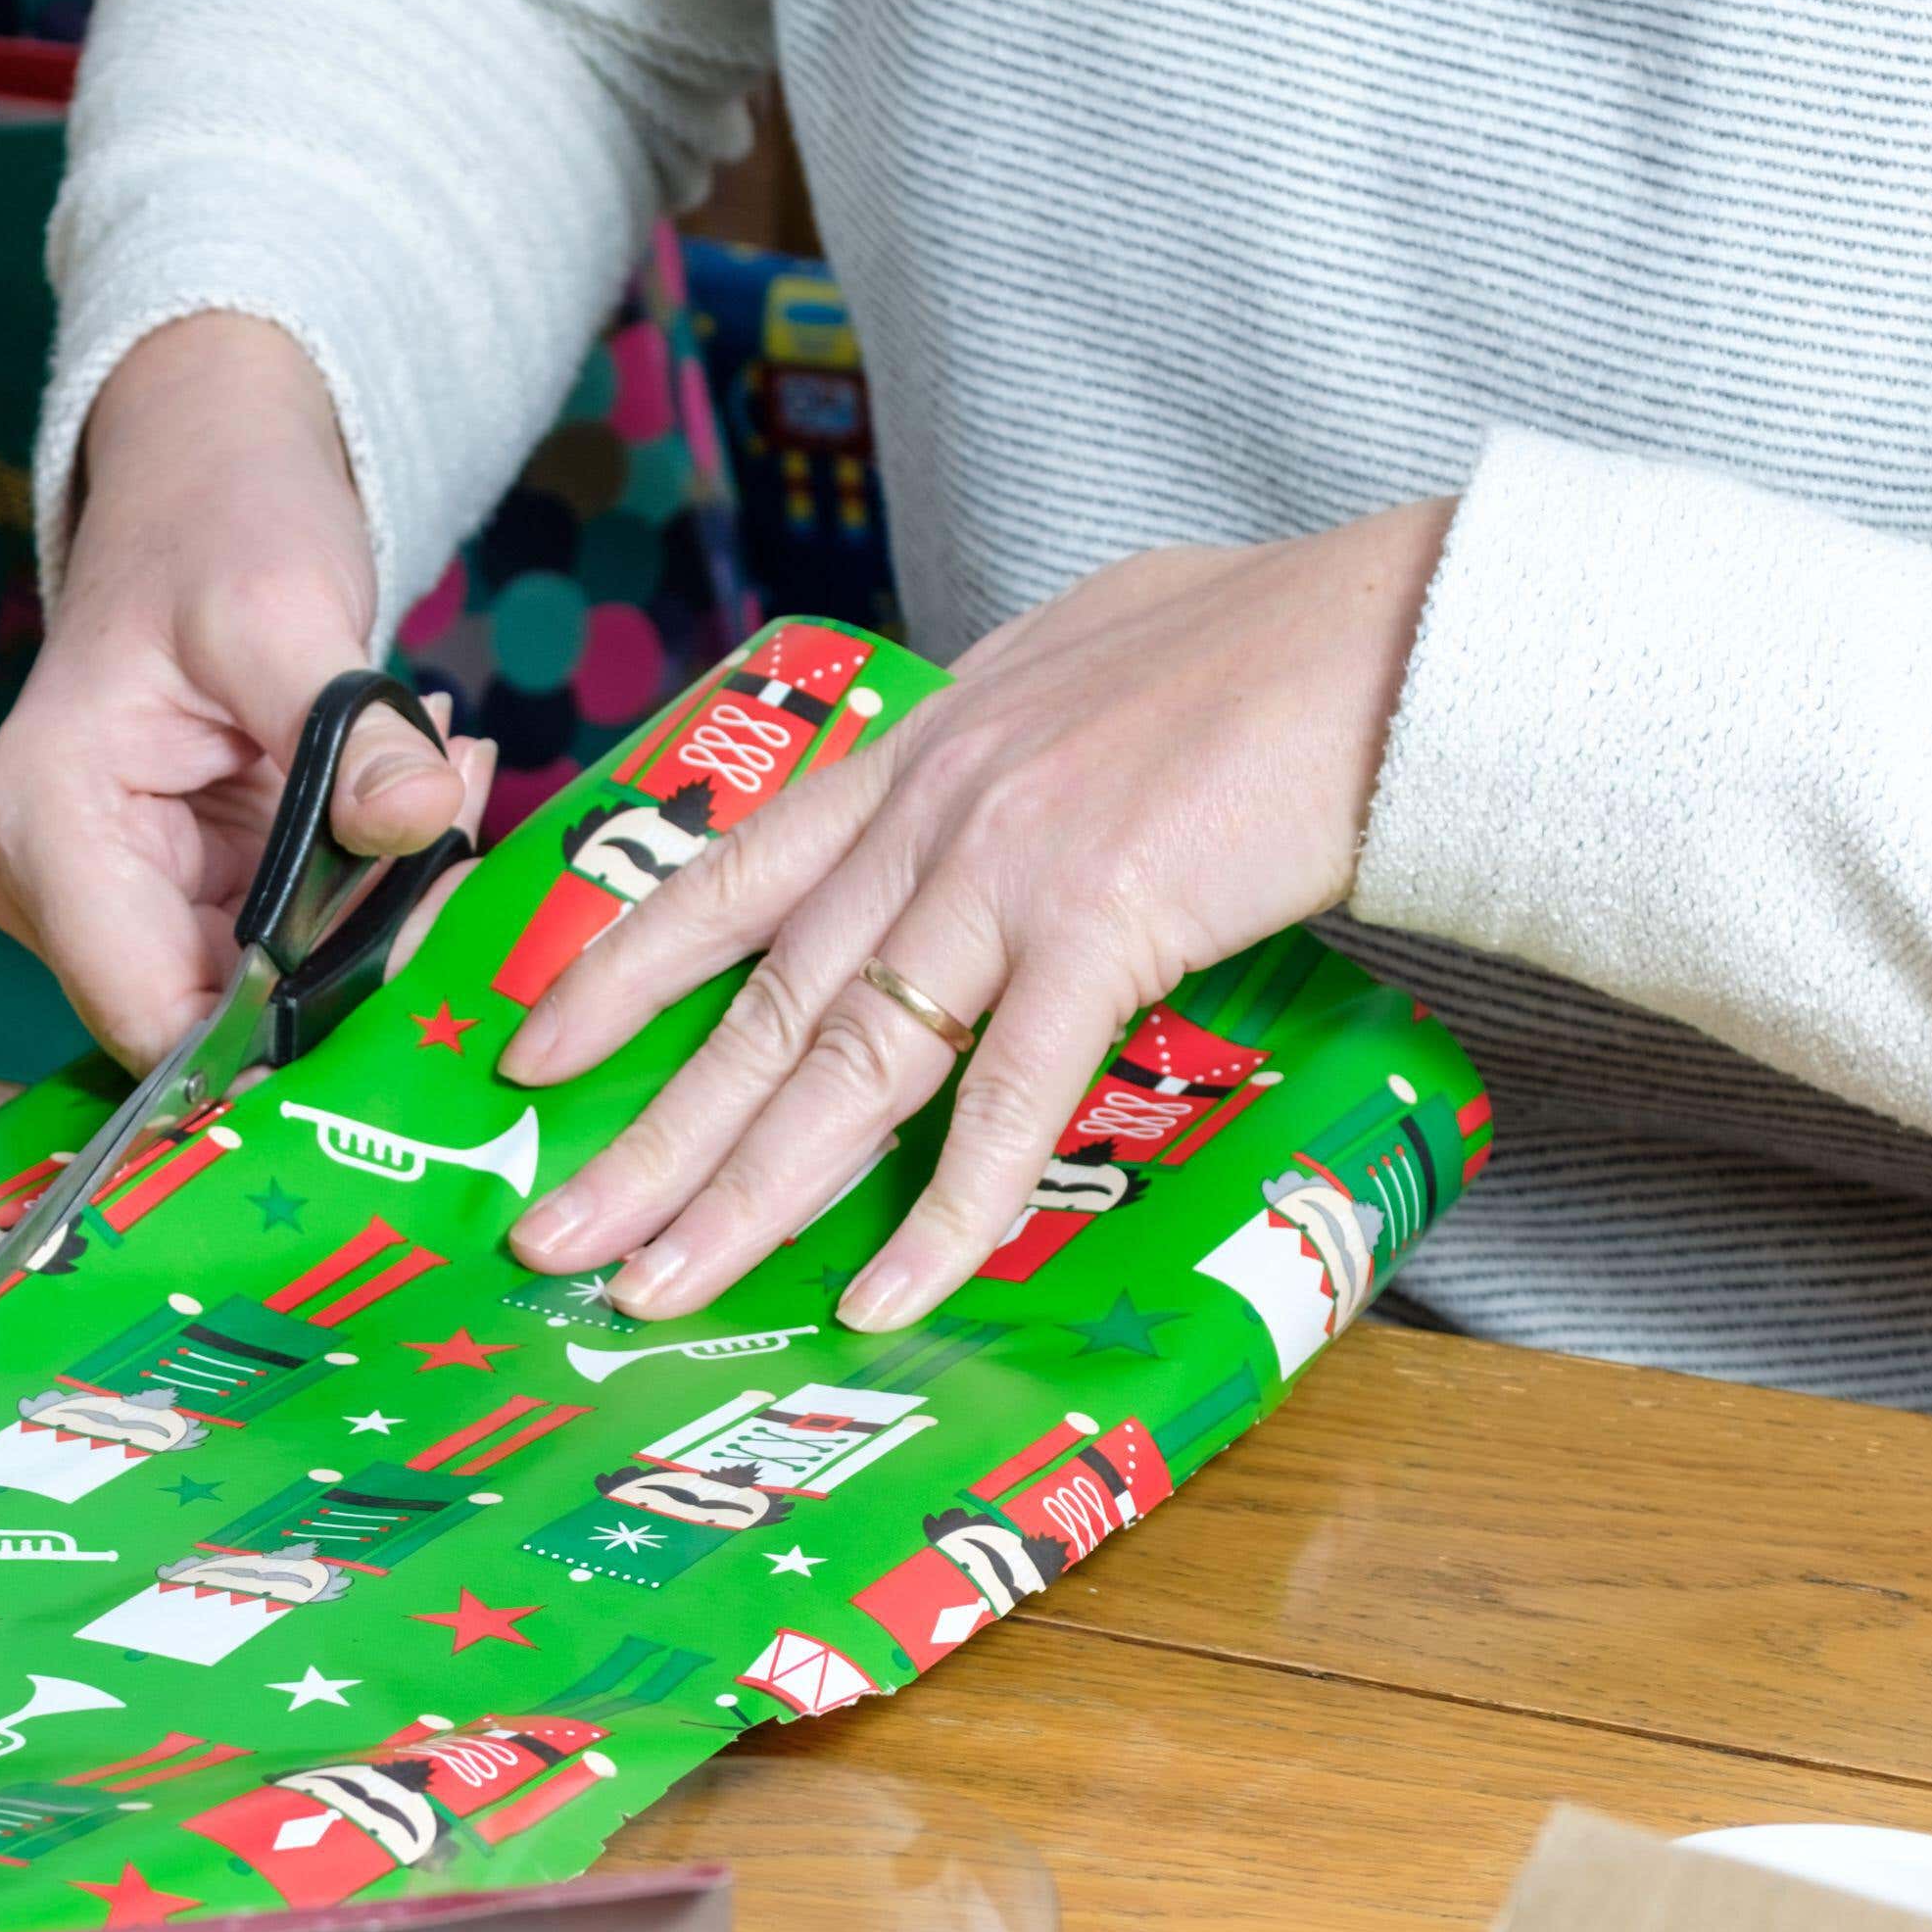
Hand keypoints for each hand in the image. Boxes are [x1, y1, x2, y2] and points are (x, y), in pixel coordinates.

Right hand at [0, 315, 491, 1067]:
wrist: (206, 482)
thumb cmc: (217, 523)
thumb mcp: (285, 607)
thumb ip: (347, 729)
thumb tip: (420, 817)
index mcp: (43, 829)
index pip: (157, 1021)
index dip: (290, 1034)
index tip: (424, 957)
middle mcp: (50, 888)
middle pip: (218, 1015)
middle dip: (360, 955)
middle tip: (459, 822)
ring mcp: (105, 900)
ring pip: (264, 990)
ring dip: (374, 917)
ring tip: (441, 780)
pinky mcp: (168, 896)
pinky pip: (279, 948)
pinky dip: (359, 894)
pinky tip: (405, 797)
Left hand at [500, 506, 1447, 1326]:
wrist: (1400, 637)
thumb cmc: (1276, 656)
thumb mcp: (1086, 675)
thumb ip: (1009, 746)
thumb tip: (996, 778)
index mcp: (923, 751)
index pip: (730, 873)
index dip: (619, 971)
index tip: (532, 1052)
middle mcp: (932, 808)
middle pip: (754, 999)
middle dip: (640, 1133)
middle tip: (547, 1237)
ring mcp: (1005, 868)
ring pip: (839, 1060)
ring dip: (740, 1195)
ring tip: (651, 1291)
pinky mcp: (1100, 926)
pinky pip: (1004, 1099)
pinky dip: (943, 1210)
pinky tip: (884, 1294)